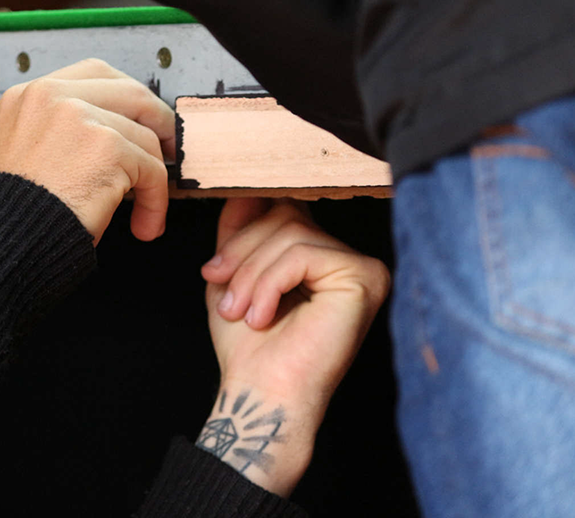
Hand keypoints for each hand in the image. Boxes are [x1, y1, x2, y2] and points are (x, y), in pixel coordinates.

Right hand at [0, 59, 175, 244]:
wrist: (4, 247)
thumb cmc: (15, 215)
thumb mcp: (23, 154)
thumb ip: (62, 132)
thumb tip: (118, 133)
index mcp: (28, 96)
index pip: (95, 74)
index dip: (128, 98)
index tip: (143, 121)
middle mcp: (51, 97)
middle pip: (130, 92)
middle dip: (158, 122)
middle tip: (170, 151)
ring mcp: (79, 117)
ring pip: (145, 138)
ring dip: (154, 178)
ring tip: (146, 211)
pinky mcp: (107, 147)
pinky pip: (152, 170)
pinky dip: (156, 201)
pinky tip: (145, 224)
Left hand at [195, 198, 389, 495]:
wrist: (261, 392)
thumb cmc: (249, 346)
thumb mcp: (233, 275)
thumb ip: (239, 230)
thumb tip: (240, 188)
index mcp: (318, 254)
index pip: (282, 207)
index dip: (244, 225)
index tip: (216, 267)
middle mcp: (345, 256)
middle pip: (286, 213)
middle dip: (242, 253)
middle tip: (223, 296)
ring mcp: (360, 265)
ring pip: (291, 231)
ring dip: (251, 274)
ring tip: (240, 312)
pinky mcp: (365, 277)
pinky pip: (303, 253)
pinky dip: (270, 283)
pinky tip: (264, 316)